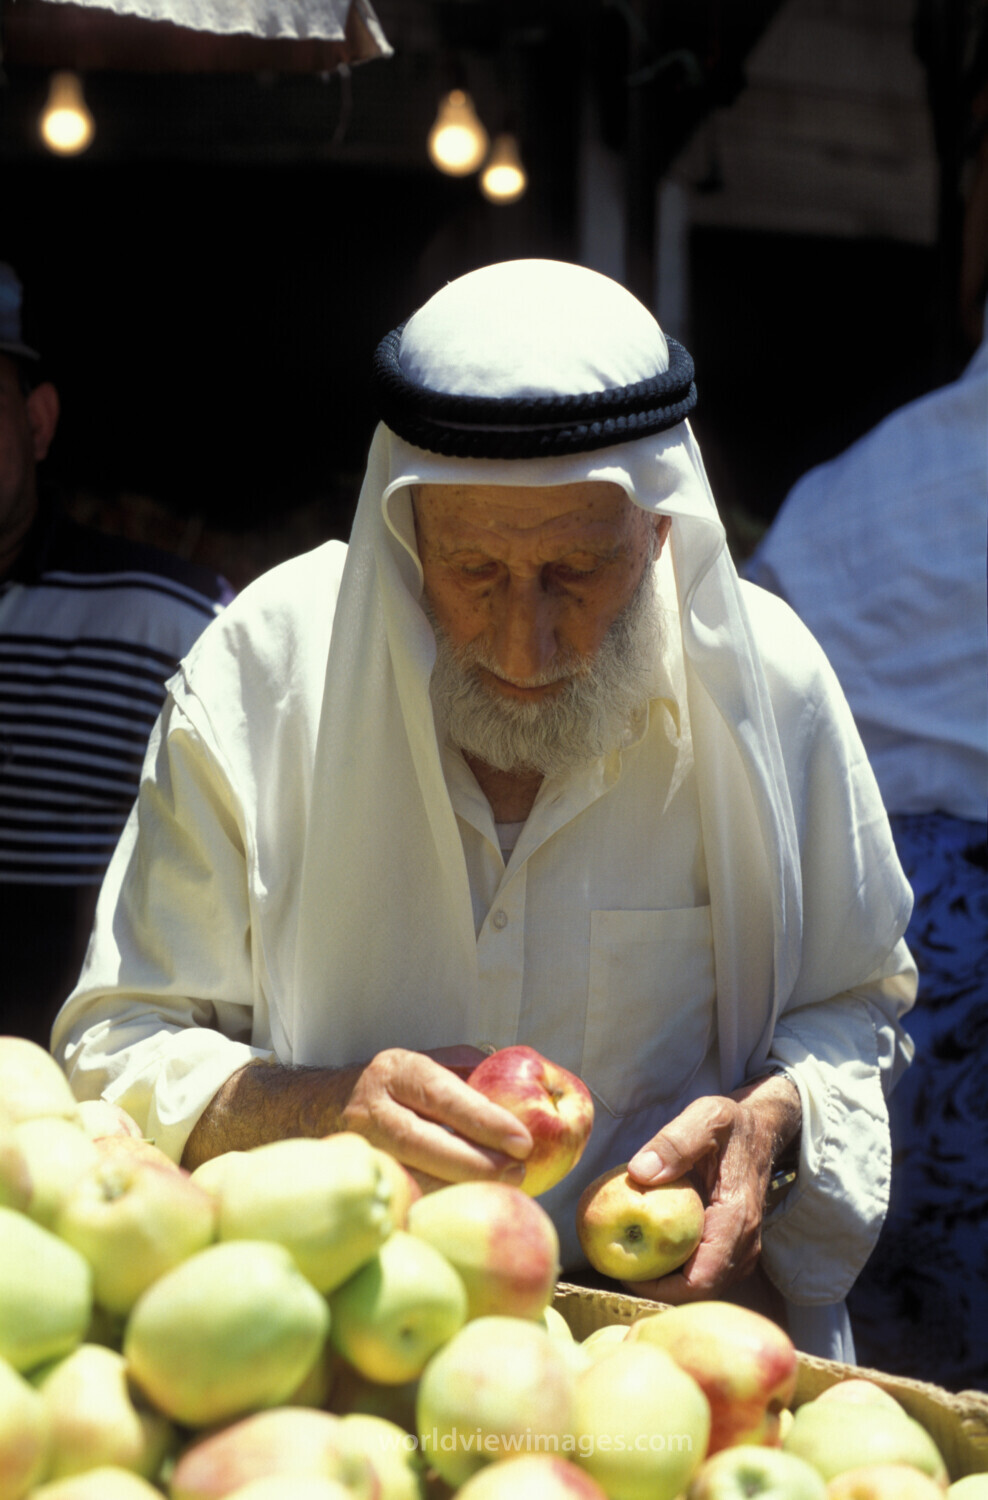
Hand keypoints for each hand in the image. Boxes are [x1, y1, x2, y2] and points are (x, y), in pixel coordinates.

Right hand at [340, 1045, 532, 1191]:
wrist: (327, 1104)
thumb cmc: (399, 1085)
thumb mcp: (427, 1062)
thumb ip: (468, 1068)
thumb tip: (516, 1087)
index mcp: (394, 1071)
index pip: (441, 1095)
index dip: (483, 1119)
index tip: (522, 1140)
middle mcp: (369, 1108)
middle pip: (421, 1141)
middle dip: (475, 1161)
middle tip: (517, 1171)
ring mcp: (360, 1147)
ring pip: (410, 1175)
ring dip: (460, 1187)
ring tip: (504, 1187)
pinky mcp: (361, 1179)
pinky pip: (403, 1196)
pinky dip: (440, 1201)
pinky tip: (470, 1203)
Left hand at [620, 1075, 799, 1303]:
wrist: (764, 1130)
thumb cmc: (732, 1124)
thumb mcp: (707, 1117)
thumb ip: (675, 1142)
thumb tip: (639, 1173)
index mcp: (736, 1218)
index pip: (701, 1281)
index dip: (660, 1289)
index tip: (623, 1272)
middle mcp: (744, 1243)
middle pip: (698, 1293)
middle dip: (656, 1290)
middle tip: (615, 1267)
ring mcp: (741, 1250)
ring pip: (701, 1287)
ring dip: (665, 1282)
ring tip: (626, 1260)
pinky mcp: (732, 1248)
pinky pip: (703, 1272)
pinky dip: (675, 1270)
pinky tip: (647, 1250)